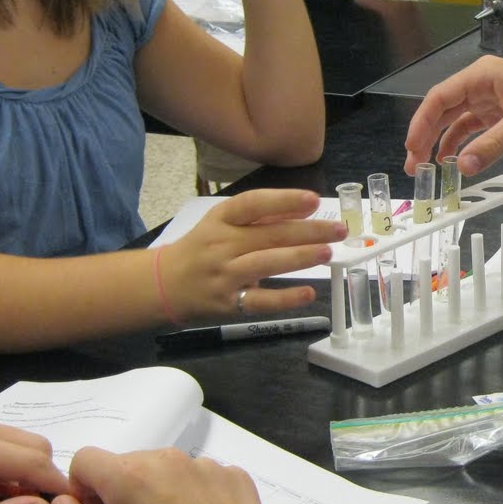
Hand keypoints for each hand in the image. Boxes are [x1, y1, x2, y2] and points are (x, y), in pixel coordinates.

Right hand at [52, 447, 278, 503]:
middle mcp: (169, 459)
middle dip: (121, 497)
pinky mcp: (236, 477)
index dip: (83, 492)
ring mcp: (207, 466)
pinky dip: (196, 499)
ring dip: (159, 496)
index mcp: (131, 476)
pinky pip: (202, 479)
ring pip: (166, 472)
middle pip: (127, 466)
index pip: (86, 461)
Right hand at [163, 188, 345, 319]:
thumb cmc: (201, 249)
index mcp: (221, 219)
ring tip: (328, 252)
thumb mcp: (220, 225)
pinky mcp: (228, 303)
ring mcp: (225, 275)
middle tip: (339, 230)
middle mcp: (222, 244)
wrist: (163, 285)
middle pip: (270, 234)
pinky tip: (308, 293)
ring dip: (301, 257)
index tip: (312, 200)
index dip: (283, 201)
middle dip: (309, 231)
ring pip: (267, 263)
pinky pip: (261, 300)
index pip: (253, 204)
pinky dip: (286, 298)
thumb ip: (257, 219)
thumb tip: (303, 211)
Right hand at [402, 54, 502, 175]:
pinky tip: (454, 163)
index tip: (412, 147)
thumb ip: (494, 144)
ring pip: (454, 123)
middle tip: (415, 166)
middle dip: (425, 137)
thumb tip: (464, 166)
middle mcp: (481, 86)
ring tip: (428, 169)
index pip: (440, 98)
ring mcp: (489, 102)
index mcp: (482, 76)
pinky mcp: (500, 118)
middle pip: (442, 111)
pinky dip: (461, 147)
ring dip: (440, 144)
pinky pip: (472, 132)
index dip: (422, 123)